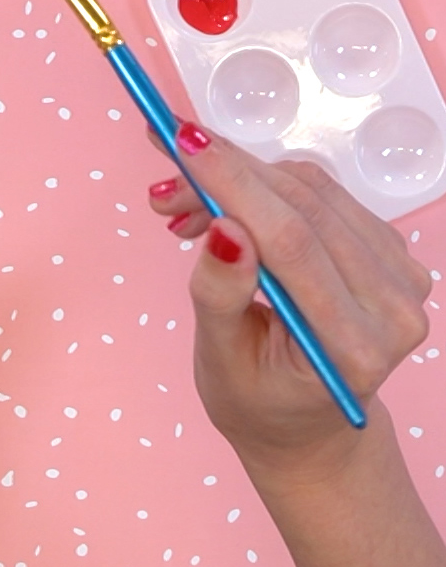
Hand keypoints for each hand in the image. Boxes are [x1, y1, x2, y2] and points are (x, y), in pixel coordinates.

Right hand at [148, 122, 430, 478]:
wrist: (308, 424)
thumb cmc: (260, 403)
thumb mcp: (222, 362)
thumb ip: (221, 295)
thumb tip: (222, 227)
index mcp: (354, 348)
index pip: (291, 242)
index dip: (233, 185)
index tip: (182, 142)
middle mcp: (394, 306)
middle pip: (303, 206)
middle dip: (225, 171)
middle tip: (165, 151)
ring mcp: (400, 274)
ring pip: (311, 189)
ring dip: (240, 176)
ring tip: (182, 201)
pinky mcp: (389, 248)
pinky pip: (323, 194)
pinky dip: (265, 186)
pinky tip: (225, 208)